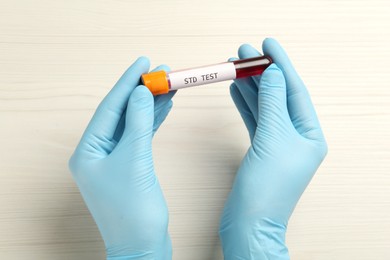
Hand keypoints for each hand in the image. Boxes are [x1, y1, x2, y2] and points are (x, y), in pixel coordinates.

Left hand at [69, 57, 174, 259]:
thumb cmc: (133, 212)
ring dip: (151, 105)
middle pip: (122, 113)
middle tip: (163, 72)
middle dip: (142, 91)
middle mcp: (97, 153)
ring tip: (169, 86)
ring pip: (134, 123)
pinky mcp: (130, 166)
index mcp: (88, 151)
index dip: (128, 82)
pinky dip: (153, 122)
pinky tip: (164, 108)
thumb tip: (141, 92)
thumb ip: (138, 124)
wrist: (143, 246)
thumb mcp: (135, 161)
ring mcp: (113, 159)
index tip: (144, 62)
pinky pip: (141, 136)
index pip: (109, 108)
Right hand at [219, 38, 327, 258]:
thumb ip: (272, 102)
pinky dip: (244, 105)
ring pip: (263, 107)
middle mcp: (297, 137)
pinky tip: (235, 91)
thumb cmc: (266, 187)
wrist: (249, 222)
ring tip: (235, 67)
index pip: (294, 91)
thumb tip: (273, 73)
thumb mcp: (273, 137)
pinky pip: (254, 121)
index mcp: (310, 134)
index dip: (281, 65)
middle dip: (261, 73)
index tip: (267, 44)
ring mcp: (278, 144)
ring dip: (249, 87)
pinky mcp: (261, 150)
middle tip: (243, 52)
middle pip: (278, 96)